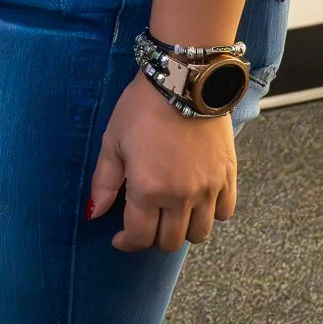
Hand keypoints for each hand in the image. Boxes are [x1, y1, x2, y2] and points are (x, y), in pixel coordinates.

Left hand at [88, 75, 237, 252]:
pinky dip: (210, 215)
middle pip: (169, 240)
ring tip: (170, 212)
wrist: (184, 80)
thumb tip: (94, 213)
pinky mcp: (228, 177)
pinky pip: (224, 213)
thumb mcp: (113, 140)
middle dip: (152, 236)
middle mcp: (181, 197)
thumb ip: (104, 181)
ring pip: (199, 234)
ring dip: (182, 229)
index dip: (127, 242)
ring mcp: (209, 189)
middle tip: (144, 220)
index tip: (120, 238)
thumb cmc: (141, 107)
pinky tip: (197, 200)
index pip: (139, 236)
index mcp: (148, 189)